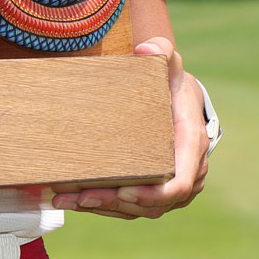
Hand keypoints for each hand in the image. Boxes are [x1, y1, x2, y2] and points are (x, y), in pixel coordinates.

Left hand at [50, 36, 210, 218]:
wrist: (178, 99)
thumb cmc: (172, 83)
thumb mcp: (170, 64)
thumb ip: (162, 52)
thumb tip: (147, 48)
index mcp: (191, 146)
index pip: (180, 183)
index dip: (154, 194)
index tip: (124, 192)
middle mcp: (186, 172)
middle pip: (154, 203)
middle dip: (116, 203)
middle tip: (81, 197)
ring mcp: (171, 186)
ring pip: (140, 209)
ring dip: (103, 208)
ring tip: (67, 200)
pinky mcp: (154, 190)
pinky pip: (132, 206)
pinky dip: (104, 206)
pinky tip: (74, 200)